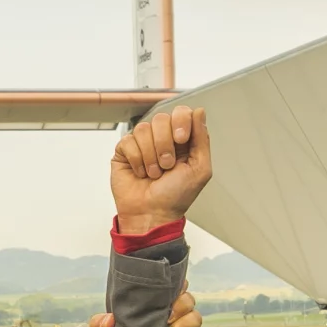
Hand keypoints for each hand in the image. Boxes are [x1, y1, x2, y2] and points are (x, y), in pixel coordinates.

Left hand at [86, 291, 202, 326]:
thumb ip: (97, 326)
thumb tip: (110, 320)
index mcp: (151, 305)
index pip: (170, 285)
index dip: (174, 283)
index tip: (165, 292)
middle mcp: (169, 314)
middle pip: (187, 297)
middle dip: (180, 305)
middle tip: (166, 318)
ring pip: (195, 316)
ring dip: (184, 324)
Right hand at [111, 106, 211, 236]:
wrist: (152, 214)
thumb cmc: (176, 197)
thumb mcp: (200, 169)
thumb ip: (202, 139)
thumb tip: (199, 111)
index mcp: (182, 140)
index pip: (181, 113)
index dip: (181, 122)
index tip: (181, 139)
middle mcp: (162, 138)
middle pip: (161, 119)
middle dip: (165, 145)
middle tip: (167, 165)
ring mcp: (142, 143)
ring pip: (143, 129)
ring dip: (151, 156)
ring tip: (154, 173)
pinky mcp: (125, 150)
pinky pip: (128, 141)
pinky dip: (137, 160)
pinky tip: (140, 173)